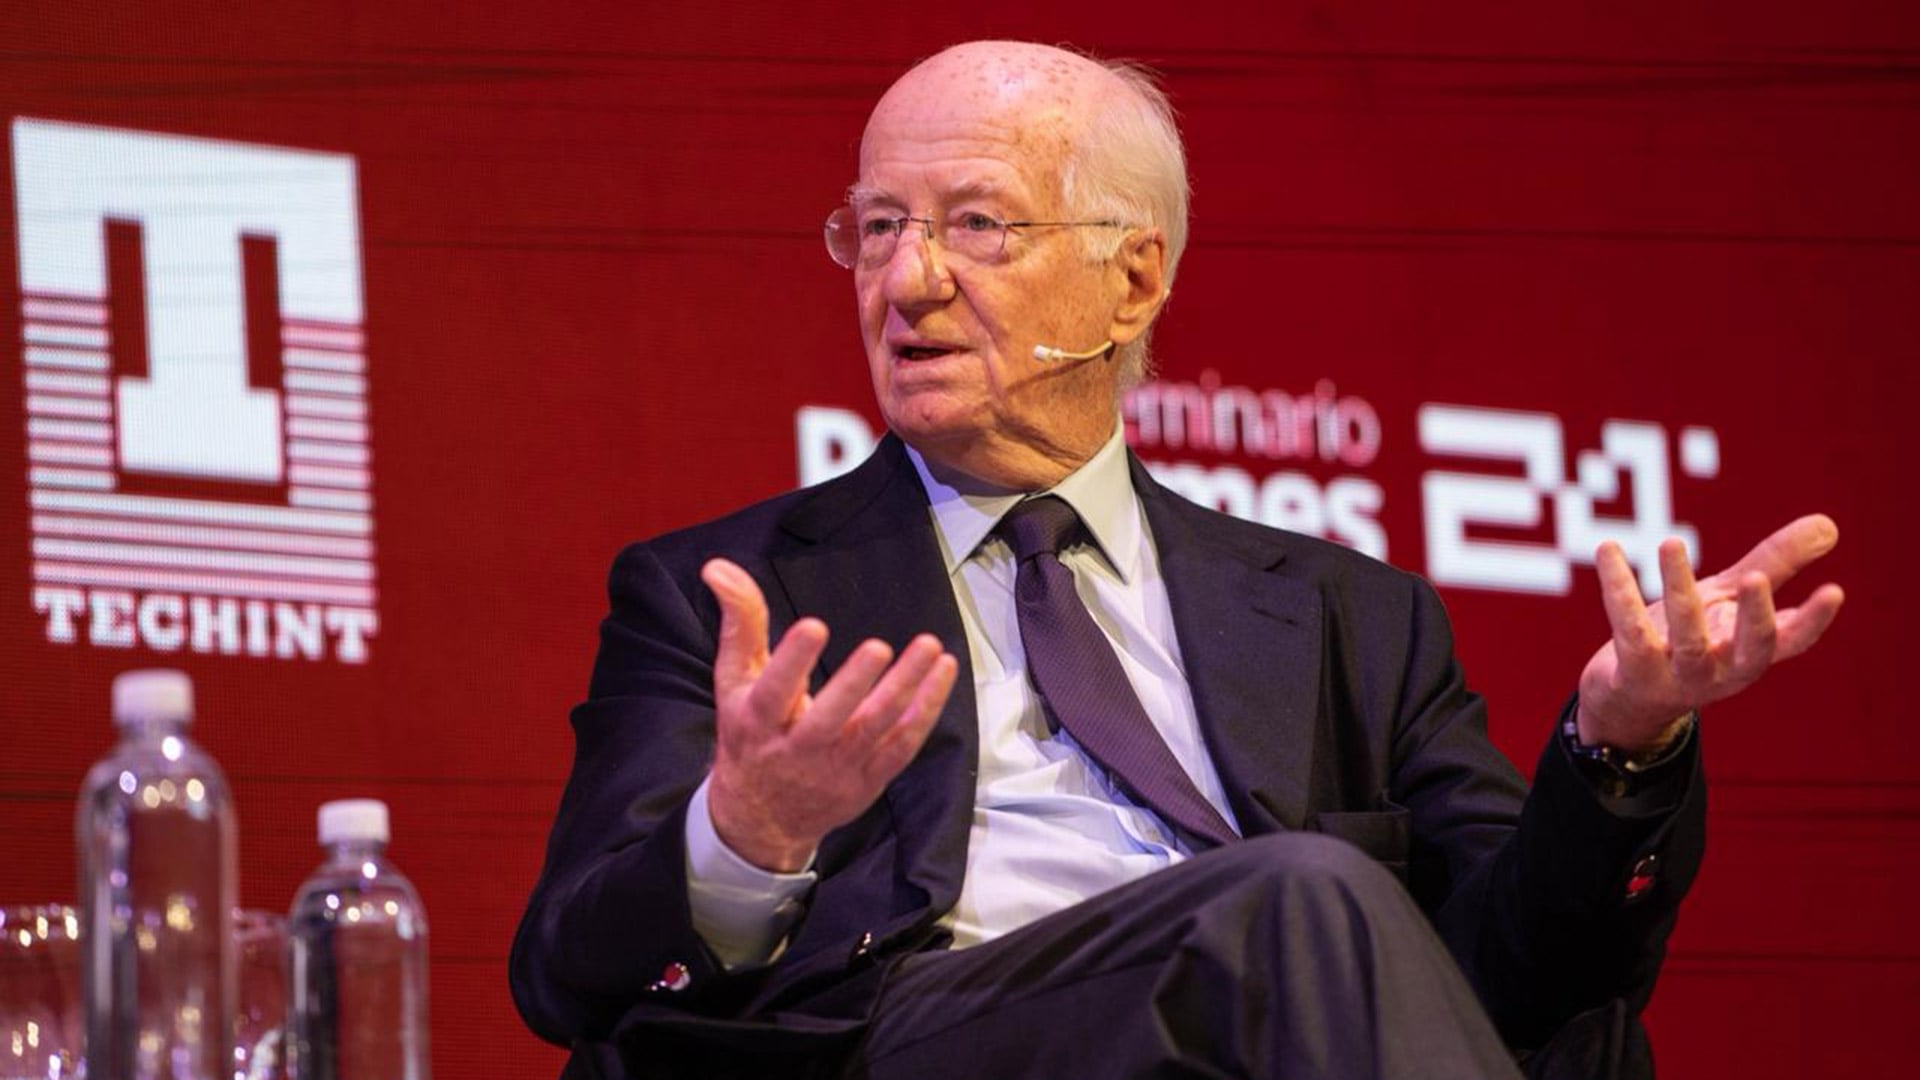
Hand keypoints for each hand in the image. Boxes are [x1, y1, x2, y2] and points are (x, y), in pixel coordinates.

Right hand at [700, 558, 958, 871]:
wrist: (761, 819)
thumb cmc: (750, 735)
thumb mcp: (734, 682)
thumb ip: (739, 623)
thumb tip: (719, 567)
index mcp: (757, 722)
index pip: (773, 691)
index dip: (792, 661)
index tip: (813, 627)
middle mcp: (796, 750)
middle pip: (829, 718)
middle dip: (854, 684)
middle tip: (878, 646)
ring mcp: (837, 769)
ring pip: (875, 730)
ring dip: (906, 689)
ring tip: (929, 648)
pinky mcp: (868, 780)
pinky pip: (902, 746)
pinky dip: (925, 711)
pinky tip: (942, 673)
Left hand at [1577, 514, 1845, 753]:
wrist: (1628, 697)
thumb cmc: (1690, 640)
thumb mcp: (1729, 600)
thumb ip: (1773, 565)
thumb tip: (1828, 524)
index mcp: (1750, 653)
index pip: (1792, 642)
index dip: (1814, 621)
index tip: (1833, 591)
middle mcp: (1721, 670)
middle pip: (1748, 650)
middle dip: (1754, 616)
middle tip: (1754, 578)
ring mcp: (1679, 677)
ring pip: (1686, 638)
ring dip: (1680, 590)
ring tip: (1671, 542)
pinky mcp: (1635, 674)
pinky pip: (1628, 629)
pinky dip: (1618, 589)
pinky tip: (1608, 550)